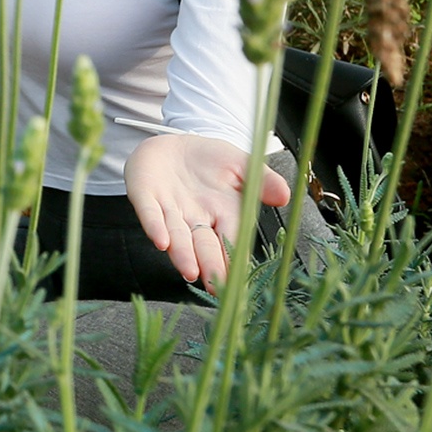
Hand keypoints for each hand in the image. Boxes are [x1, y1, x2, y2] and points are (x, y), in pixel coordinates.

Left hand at [123, 133, 290, 291]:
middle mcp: (195, 218)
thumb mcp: (242, 164)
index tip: (240, 280)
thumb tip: (285, 196)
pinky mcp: (145, 196)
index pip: (232, 240)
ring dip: (182, 254)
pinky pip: (150, 213)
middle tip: (216, 287)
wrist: (174, 144)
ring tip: (190, 272)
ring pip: (177, 236)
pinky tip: (161, 241)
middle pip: (203, 245)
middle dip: (210, 265)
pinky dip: (155, 226)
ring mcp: (170, 209)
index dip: (235, 258)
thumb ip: (262, 180)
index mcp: (222, 213)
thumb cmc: (211, 160)